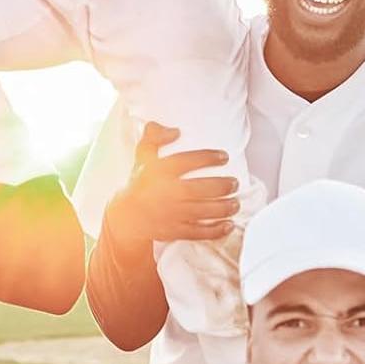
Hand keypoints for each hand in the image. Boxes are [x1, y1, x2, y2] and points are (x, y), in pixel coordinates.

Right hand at [106, 122, 238, 248]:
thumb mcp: (143, 156)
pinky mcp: (175, 231)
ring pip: (204, 211)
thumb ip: (154, 137)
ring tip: (236, 203)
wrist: (128, 215)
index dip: (209, 157)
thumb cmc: (141, 182)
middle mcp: (167, 192)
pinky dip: (216, 230)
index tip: (224, 157)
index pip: (188, 161)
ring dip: (224, 208)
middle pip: (201, 189)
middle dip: (223, 186)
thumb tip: (175, 131)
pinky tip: (228, 224)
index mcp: (159, 172)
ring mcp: (172, 213)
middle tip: (235, 183)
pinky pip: (199, 232)